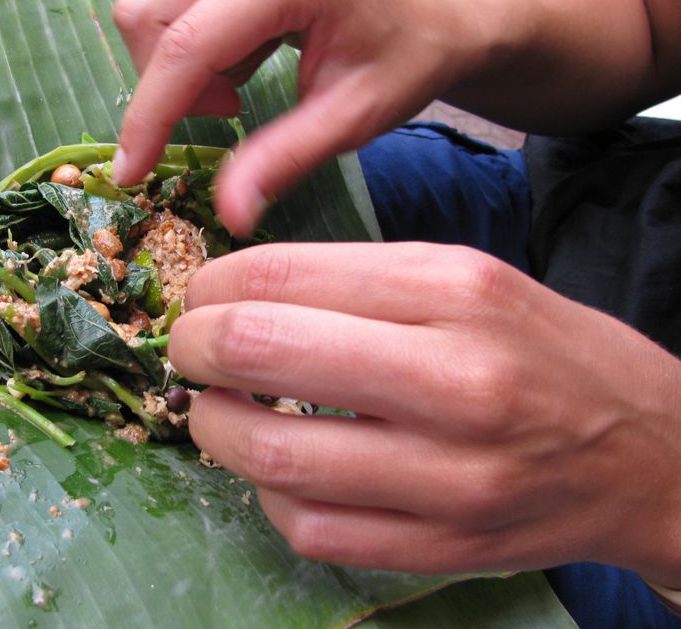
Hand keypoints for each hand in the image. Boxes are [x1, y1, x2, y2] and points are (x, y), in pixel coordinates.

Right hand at [112, 0, 482, 234]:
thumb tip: (227, 212)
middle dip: (163, 88)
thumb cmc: (401, 64)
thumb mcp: (350, 120)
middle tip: (221, 118)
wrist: (428, 20)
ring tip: (233, 97)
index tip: (132, 172)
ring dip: (174, 72)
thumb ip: (284, 161)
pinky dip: (188, 56)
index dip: (150, 114)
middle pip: (148, 16)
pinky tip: (237, 72)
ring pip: (150, 11)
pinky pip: (171, 7)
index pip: (188, 44)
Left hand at [171, 242, 680, 581]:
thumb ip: (353, 280)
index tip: (201, 297)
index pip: (284, 275)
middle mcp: (456, 381)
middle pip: (263, 352)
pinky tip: (277, 471)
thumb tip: (234, 294)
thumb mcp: (466, 279)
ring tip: (215, 409)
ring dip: (213, 428)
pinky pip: (310, 529)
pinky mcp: (443, 549)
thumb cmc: (544, 352)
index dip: (213, 286)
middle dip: (194, 346)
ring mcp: (452, 478)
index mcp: (456, 291)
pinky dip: (268, 495)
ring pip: (274, 457)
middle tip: (189, 348)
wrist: (652, 455)